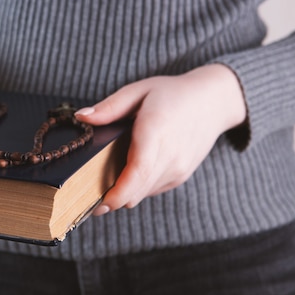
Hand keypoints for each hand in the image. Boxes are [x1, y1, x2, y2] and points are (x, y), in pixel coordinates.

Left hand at [74, 64, 246, 214]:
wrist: (213, 102)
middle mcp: (170, 155)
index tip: (99, 204)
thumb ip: (109, 107)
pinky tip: (129, 173)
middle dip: (111, 200)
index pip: (137, 172)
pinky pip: (152, 189)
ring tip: (105, 185)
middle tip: (88, 201)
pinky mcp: (181, 175)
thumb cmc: (172, 94)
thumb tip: (81, 117)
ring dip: (124, 193)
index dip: (117, 193)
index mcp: (156, 131)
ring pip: (142, 193)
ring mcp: (178, 168)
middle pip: (136, 190)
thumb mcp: (138, 90)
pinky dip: (137, 186)